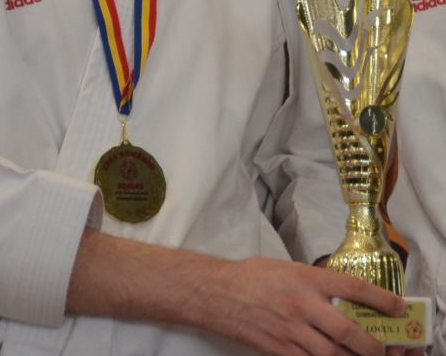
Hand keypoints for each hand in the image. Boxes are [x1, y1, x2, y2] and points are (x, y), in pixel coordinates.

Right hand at [196, 257, 406, 355]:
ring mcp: (290, 331)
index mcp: (305, 278)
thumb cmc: (253, 276)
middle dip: (372, 345)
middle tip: (383, 348)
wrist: (218, 293)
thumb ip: (314, 282)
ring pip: (332, 354)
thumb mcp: (288, 268)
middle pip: (347, 332)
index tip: (397, 307)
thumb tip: (340, 296)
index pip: (352, 288)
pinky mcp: (279, 351)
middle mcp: (301, 305)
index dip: (380, 299)